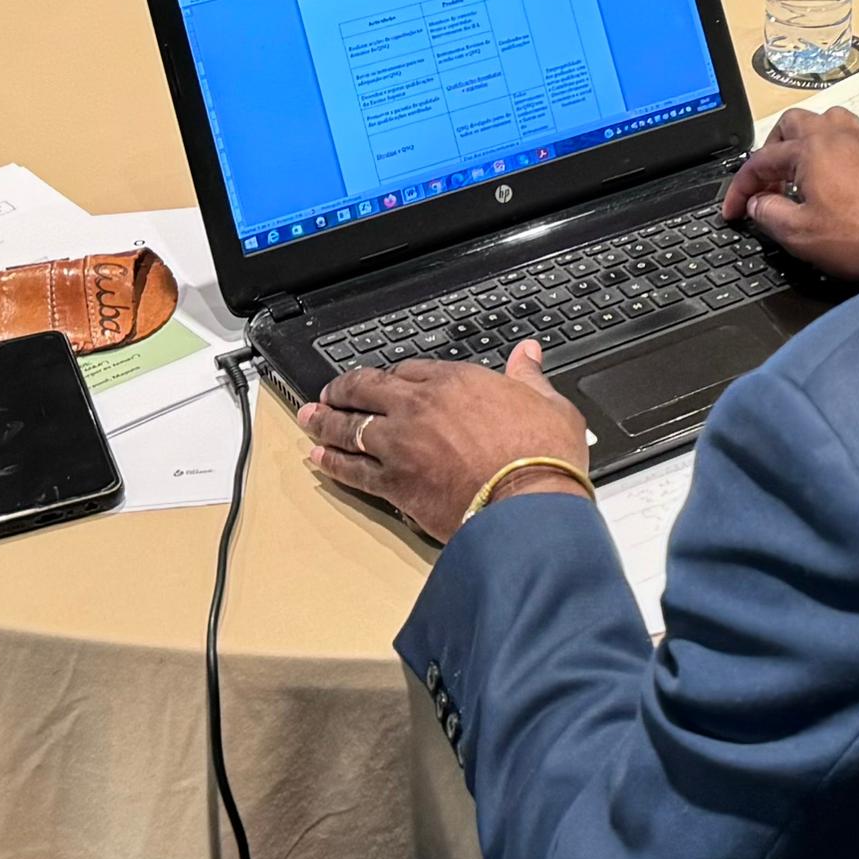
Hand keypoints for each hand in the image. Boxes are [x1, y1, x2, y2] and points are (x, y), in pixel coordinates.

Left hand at [302, 345, 590, 543]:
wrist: (528, 504)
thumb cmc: (542, 457)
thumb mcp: (548, 404)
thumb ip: (529, 378)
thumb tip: (527, 354)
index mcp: (456, 382)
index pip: (409, 370)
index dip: (392, 376)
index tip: (384, 381)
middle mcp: (419, 406)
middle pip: (367, 390)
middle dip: (343, 390)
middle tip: (328, 392)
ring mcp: (401, 444)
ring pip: (350, 426)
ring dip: (326, 421)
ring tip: (310, 417)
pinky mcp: (393, 482)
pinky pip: (352, 469)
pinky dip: (332, 462)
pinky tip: (318, 458)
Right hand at [721, 107, 858, 283]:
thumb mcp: (799, 234)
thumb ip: (768, 214)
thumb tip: (756, 205)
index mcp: (810, 149)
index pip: (760, 160)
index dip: (740, 188)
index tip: (733, 211)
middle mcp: (837, 134)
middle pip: (790, 126)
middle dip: (770, 153)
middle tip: (765, 185)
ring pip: (822, 123)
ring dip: (802, 144)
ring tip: (796, 177)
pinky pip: (847, 136)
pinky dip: (829, 149)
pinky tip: (830, 179)